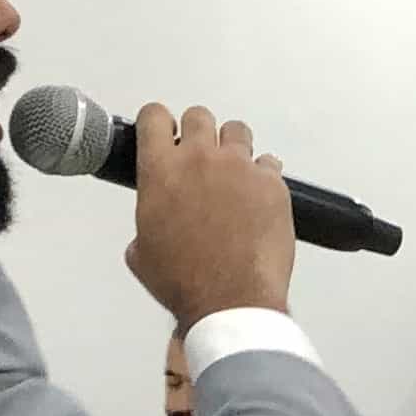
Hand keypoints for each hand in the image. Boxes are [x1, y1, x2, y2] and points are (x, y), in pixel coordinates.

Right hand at [122, 104, 291, 329]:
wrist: (229, 300)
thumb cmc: (185, 282)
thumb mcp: (143, 254)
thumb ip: (146, 222)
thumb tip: (153, 225)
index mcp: (161, 171)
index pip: (154, 117)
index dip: (158, 122)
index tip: (163, 130)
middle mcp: (200, 159)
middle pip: (198, 116)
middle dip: (198, 133)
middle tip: (201, 158)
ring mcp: (239, 167)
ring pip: (237, 131)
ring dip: (233, 147)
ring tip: (233, 175)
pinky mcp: (272, 183)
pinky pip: (269, 163)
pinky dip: (262, 177)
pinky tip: (258, 199)